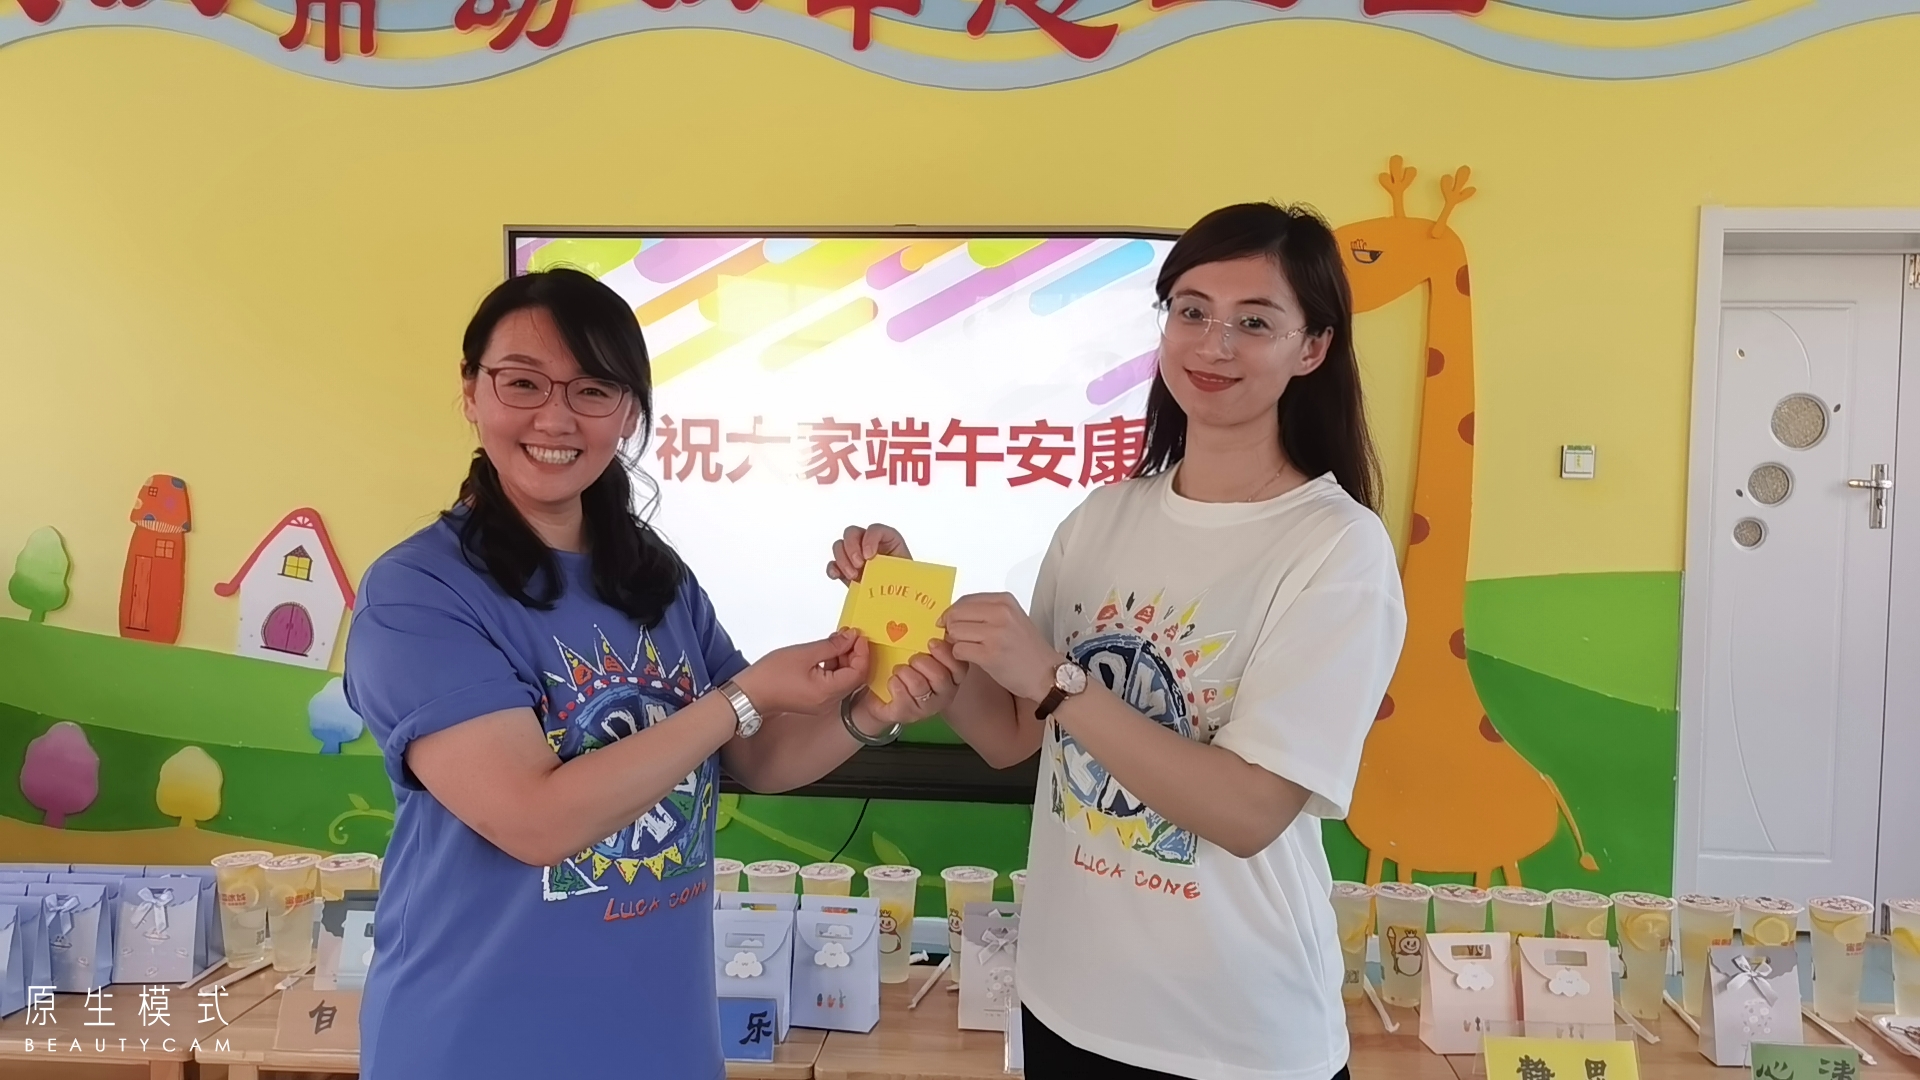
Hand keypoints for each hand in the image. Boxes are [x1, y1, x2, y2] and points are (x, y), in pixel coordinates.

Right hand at [733, 631, 869, 715]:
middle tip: (848, 635)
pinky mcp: (815, 700)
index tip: (858, 636)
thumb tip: (851, 637)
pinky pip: (833, 683)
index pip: (859, 673)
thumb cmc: (771, 675)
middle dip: (854, 655)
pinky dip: (834, 667)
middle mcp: (829, 702)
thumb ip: (831, 646)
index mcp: (828, 692)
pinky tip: (826, 653)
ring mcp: (822, 703)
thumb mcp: (805, 653)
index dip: (862, 652)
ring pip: (844, 680)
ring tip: (836, 641)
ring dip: (844, 660)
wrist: (749, 694)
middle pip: (854, 677)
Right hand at [828, 524, 911, 583]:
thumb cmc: (905, 584)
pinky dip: (832, 569)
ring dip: (842, 559)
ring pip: (839, 545)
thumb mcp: (905, 572)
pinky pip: (833, 563)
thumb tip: (887, 570)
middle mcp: (869, 544)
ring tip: (854, 576)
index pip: (874, 529)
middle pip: (852, 532)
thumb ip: (895, 567)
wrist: (898, 599)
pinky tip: (837, 575)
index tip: (870, 555)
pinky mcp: (846, 570)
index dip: (869, 539)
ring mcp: (856, 556)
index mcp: (888, 540)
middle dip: (852, 548)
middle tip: (859, 565)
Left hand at [857, 639, 970, 728]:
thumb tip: (910, 626)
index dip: (946, 652)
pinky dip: (895, 684)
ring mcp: (927, 707)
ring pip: (921, 686)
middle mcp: (944, 694)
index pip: (960, 665)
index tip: (931, 642)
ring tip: (899, 669)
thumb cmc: (903, 669)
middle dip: (923, 663)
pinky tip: (892, 681)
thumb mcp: (915, 651)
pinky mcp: (907, 715)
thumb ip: (922, 641)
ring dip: (906, 673)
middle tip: (912, 658)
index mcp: (951, 676)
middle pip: (941, 677)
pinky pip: (903, 697)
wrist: (880, 695)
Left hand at [939, 593, 1058, 701]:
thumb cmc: (1027, 650)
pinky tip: (972, 659)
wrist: (1047, 674)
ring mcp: (995, 634)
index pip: (964, 600)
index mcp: (1005, 601)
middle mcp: (1001, 613)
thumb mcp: (1012, 619)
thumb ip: (986, 612)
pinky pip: (958, 650)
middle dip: (952, 628)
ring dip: (955, 643)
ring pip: (954, 631)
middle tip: (960, 639)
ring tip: (969, 649)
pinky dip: (960, 656)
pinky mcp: (990, 655)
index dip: (952, 613)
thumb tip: (952, 613)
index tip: (950, 623)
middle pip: (955, 614)